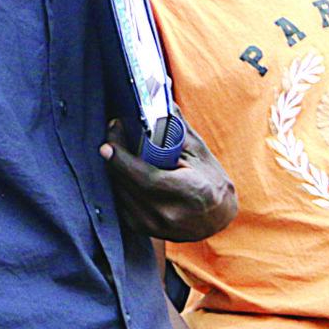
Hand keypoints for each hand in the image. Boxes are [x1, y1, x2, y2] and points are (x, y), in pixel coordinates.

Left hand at [102, 120, 236, 243]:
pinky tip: (126, 175)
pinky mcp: (146, 232)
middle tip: (114, 135)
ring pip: (121, 195)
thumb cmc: (211, 181)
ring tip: (120, 153)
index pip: (145, 178)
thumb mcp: (200, 153)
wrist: (219, 217)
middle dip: (116, 158)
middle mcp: (172, 215)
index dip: (122, 160)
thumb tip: (160, 96)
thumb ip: (176, 129)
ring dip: (116, 173)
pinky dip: (121, 187)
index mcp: (191, 193)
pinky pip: (122, 205)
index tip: (109, 142)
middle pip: (128, 185)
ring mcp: (157, 227)